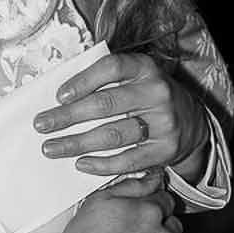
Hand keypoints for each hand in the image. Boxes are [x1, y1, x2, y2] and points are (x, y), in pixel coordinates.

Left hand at [33, 51, 208, 181]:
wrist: (191, 122)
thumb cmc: (147, 96)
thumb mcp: (135, 77)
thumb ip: (105, 79)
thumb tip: (59, 95)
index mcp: (145, 68)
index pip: (111, 68)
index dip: (83, 81)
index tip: (58, 96)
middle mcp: (157, 92)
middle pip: (106, 105)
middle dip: (68, 116)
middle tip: (41, 125)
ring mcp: (163, 123)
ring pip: (113, 135)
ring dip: (77, 143)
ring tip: (52, 148)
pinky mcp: (164, 150)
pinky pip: (127, 160)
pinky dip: (101, 165)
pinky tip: (80, 164)